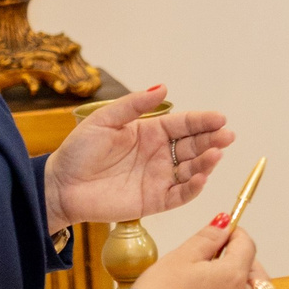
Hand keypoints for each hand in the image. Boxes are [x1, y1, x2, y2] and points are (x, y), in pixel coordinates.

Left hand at [44, 85, 233, 232]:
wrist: (61, 186)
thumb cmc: (79, 152)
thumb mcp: (104, 120)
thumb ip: (134, 105)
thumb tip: (163, 87)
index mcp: (150, 132)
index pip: (183, 125)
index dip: (202, 121)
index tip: (219, 118)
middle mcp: (160, 154)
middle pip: (194, 146)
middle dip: (212, 140)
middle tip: (226, 136)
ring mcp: (159, 178)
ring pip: (192, 169)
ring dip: (206, 162)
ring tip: (216, 155)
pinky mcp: (154, 200)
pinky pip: (180, 194)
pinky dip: (193, 188)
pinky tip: (201, 178)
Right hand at [132, 215, 266, 288]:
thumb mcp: (181, 256)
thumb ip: (208, 238)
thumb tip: (224, 225)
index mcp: (233, 277)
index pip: (248, 247)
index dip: (237, 235)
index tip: (225, 232)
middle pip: (254, 277)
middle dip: (243, 263)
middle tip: (221, 256)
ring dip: (233, 287)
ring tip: (205, 281)